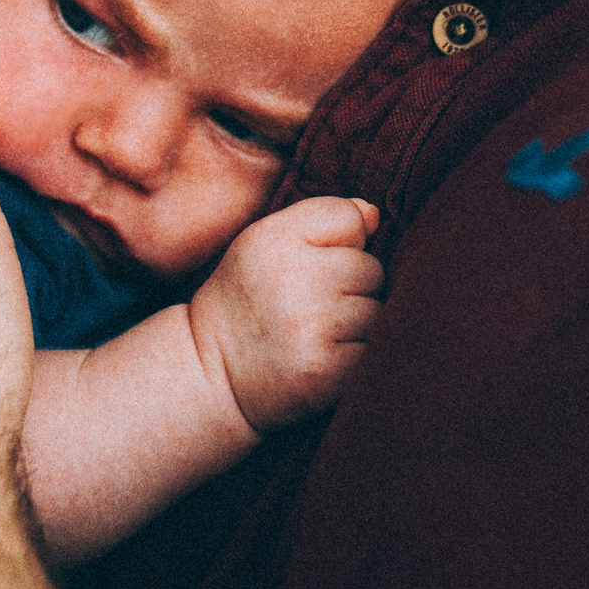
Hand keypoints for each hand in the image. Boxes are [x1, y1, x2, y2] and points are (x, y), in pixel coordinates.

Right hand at [187, 195, 381, 432]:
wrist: (211, 374)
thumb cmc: (248, 302)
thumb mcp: (266, 244)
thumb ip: (320, 219)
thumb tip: (373, 214)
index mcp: (273, 238)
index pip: (349, 217)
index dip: (340, 242)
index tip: (312, 263)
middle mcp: (291, 278)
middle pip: (371, 268)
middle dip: (353, 287)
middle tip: (312, 307)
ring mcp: (310, 326)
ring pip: (376, 311)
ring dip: (357, 325)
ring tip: (316, 334)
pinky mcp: (325, 370)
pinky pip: (373, 350)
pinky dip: (357, 356)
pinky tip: (324, 359)